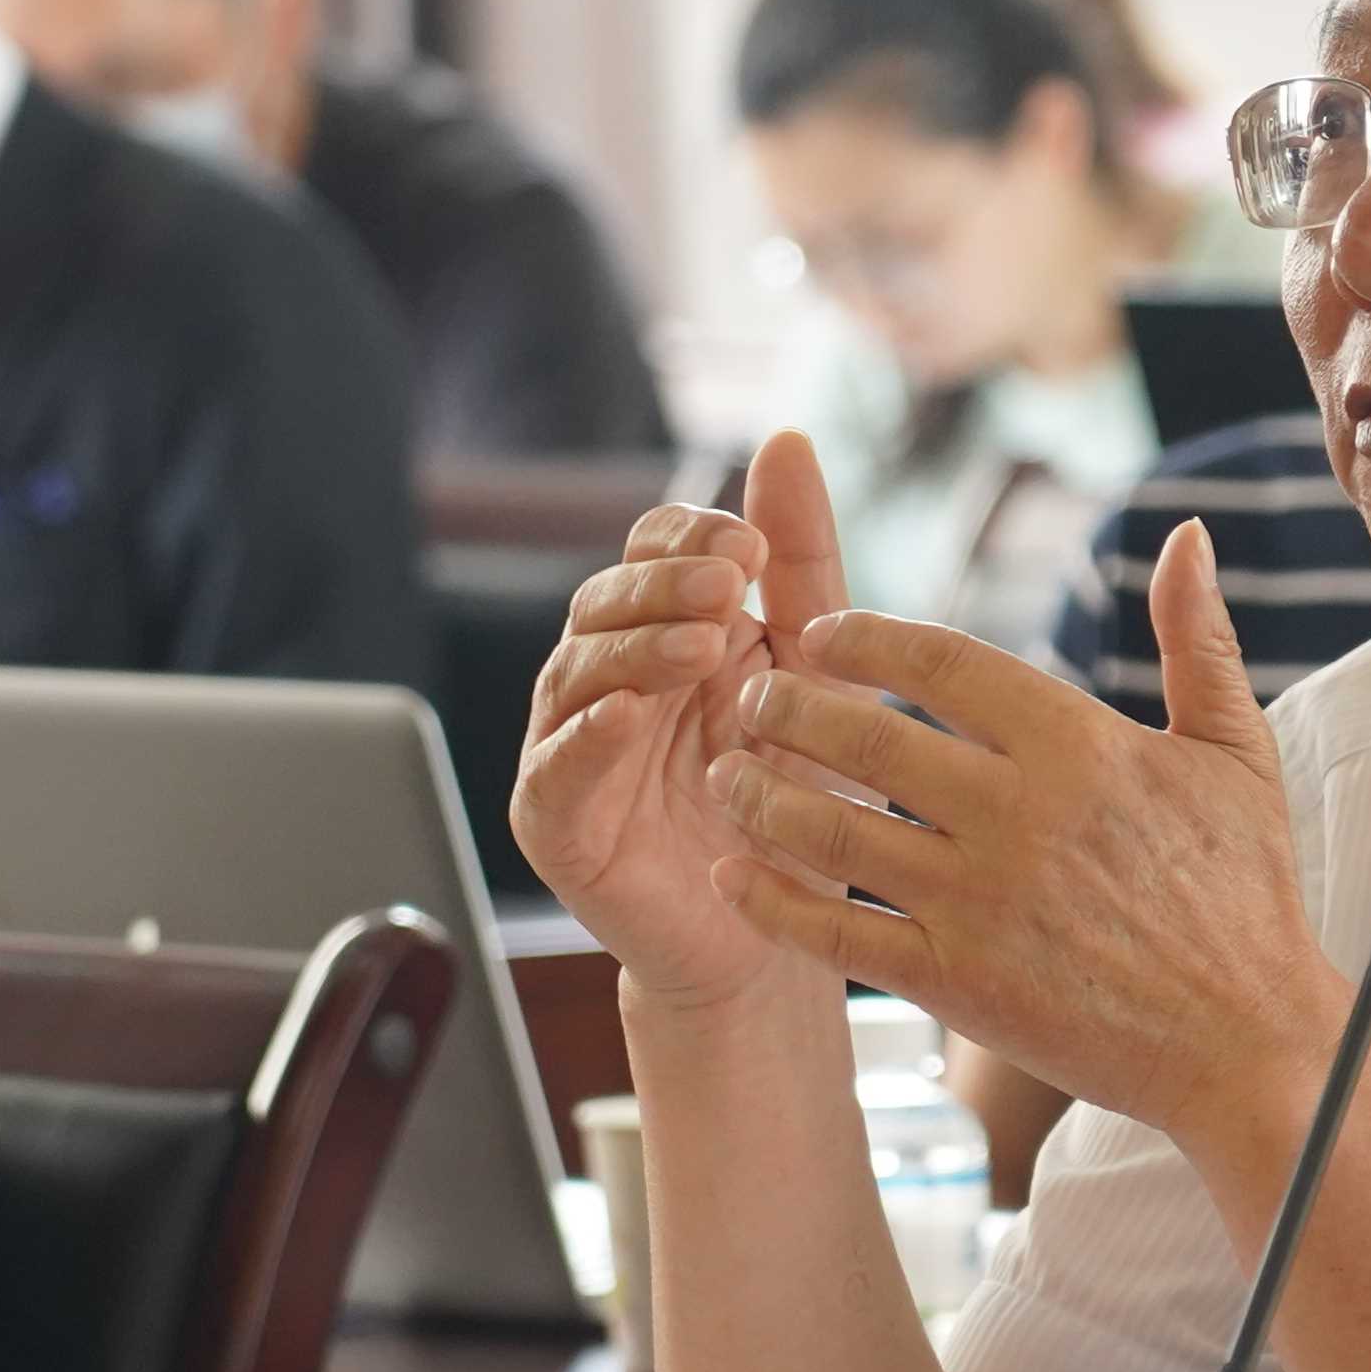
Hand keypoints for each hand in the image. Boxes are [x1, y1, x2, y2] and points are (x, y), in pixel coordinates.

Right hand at [511, 431, 849, 1006]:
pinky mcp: (553, 820)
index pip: (652, 547)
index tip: (754, 546)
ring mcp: (569, 745)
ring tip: (702, 645)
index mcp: (662, 628)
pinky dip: (587, 739)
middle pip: (606, 599)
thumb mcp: (817, 668)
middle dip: (666, 585)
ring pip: (577, 671)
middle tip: (732, 585)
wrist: (777, 934)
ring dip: (637, 649)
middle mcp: (604, 676)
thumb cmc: (793, 797)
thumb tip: (787, 437)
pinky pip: (553, 768)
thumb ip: (803, 562)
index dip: (691, 535)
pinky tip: (631, 716)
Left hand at [706, 516, 1339, 1165]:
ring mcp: (978, 903)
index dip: (865, 638)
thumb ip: (1197, 637)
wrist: (1246, 1046)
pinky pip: (835, 931)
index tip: (822, 631)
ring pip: (832, 827)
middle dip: (789, 705)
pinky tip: (734, 873)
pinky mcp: (954, 985)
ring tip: (727, 775)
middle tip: (752, 695)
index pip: (939, 662)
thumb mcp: (1235, 753)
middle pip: (864, 734)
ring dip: (761, 793)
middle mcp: (1018, 815)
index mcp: (1079, 745)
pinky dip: (772, 900)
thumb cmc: (1242, 894)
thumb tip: (1188, 535)